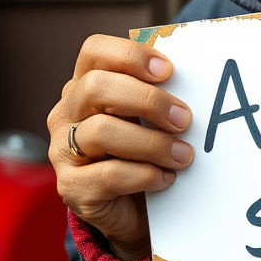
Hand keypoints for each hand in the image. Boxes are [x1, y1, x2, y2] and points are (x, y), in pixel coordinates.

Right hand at [47, 35, 193, 260]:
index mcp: (85, 85)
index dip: (130, 55)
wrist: (132, 210)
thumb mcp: (150, 117)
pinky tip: (165, 179)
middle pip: (96, 87)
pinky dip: (145, 175)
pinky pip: (108, 175)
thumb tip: (197, 79)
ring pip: (102, 132)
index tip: (168, 71)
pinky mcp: (71, 188)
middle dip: (148, 101)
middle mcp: (66, 113)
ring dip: (153, 144)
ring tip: (184, 156)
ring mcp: (62, 151)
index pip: (94, 51)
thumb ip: (160, 94)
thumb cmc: (146, 151)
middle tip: (184, 119)